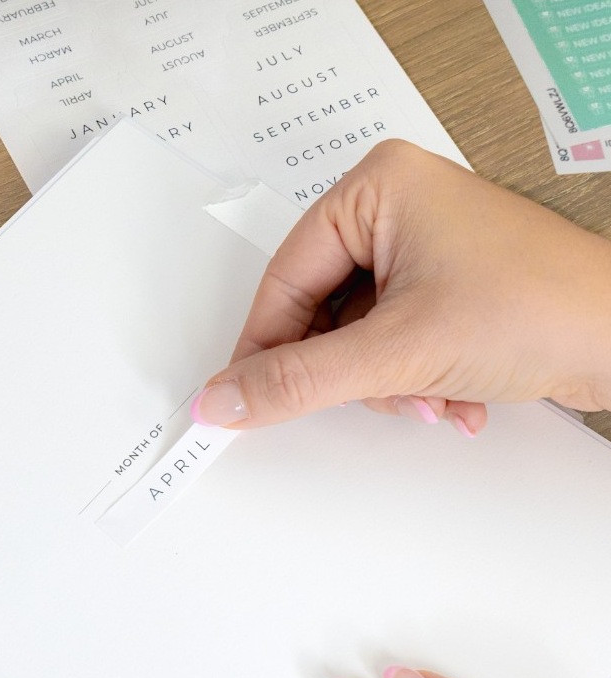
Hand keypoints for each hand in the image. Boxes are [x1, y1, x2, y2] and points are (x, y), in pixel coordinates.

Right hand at [192, 140, 610, 434]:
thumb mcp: (396, 352)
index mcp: (377, 188)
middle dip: (353, 372)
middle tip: (371, 395)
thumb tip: (226, 398)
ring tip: (431, 394)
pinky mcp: (445, 286)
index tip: (241, 396)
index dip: (263, 345)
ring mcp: (424, 248)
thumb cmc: (542, 308)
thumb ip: (299, 380)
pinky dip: (412, 380)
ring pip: (357, 337)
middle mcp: (398, 210)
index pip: (286, 277)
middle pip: (321, 312)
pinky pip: (392, 341)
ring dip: (389, 385)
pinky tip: (450, 394)